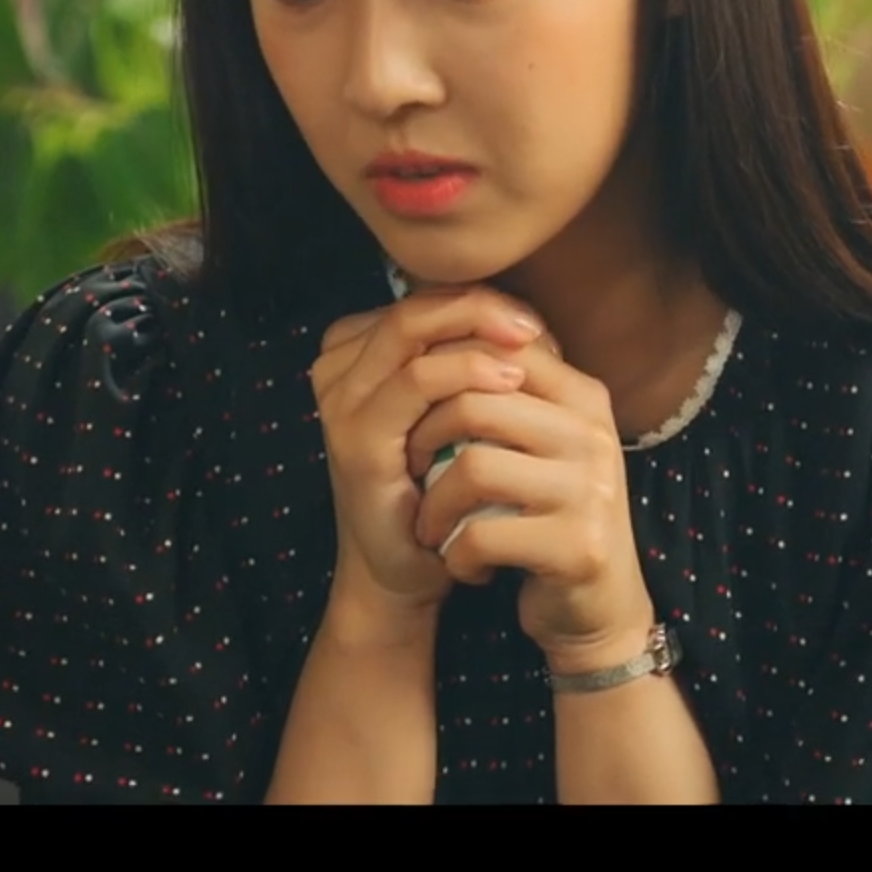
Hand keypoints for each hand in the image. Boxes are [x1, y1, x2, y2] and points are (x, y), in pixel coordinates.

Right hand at [310, 287, 547, 623]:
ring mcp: (341, 401)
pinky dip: (467, 371)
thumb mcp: (453, 415)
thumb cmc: (438, 488)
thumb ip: (469, 365)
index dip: (481, 302)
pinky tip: (509, 381)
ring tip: (529, 345)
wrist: (404, 570)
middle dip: (481, 305)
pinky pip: (416, 380)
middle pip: (414, 305)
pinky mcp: (356, 436)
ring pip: (411, 330)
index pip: (422, 301)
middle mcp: (338, 369)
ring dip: (477, 330)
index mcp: (355, 354)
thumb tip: (529, 323)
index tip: (534, 326)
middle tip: (532, 323)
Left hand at [403, 335, 656, 675]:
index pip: (494, 348)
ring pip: (472, 465)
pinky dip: (454, 554)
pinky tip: (464, 565)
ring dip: (433, 504)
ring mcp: (591, 488)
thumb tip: (426, 329)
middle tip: (411, 472)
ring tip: (433, 526)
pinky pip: (480, 534)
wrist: (596, 611)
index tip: (413, 415)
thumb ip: (501, 391)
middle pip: (474, 400)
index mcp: (582, 395)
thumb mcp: (534, 443)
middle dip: (423, 439)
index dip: (435, 376)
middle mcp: (593, 432)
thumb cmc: (544, 517)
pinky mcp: (578, 545)